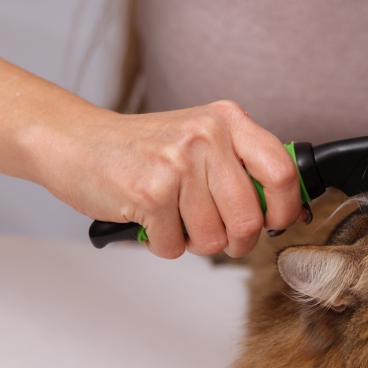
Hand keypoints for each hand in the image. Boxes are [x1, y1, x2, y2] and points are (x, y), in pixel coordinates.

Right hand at [43, 100, 306, 258]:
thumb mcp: (202, 141)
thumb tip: (291, 211)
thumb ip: (244, 168)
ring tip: (175, 219)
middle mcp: (206, 136)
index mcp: (228, 121)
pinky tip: (150, 220)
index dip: (285, 209)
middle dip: (236, 241)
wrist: (76, 142)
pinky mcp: (150, 192)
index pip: (282, 172)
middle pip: (249, 219)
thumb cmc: (144, 149)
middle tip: (219, 236)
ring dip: (194, 243)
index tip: (275, 223)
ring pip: (213, 239)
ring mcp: (178, 163)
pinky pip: (175, 246)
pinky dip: (163, 244)